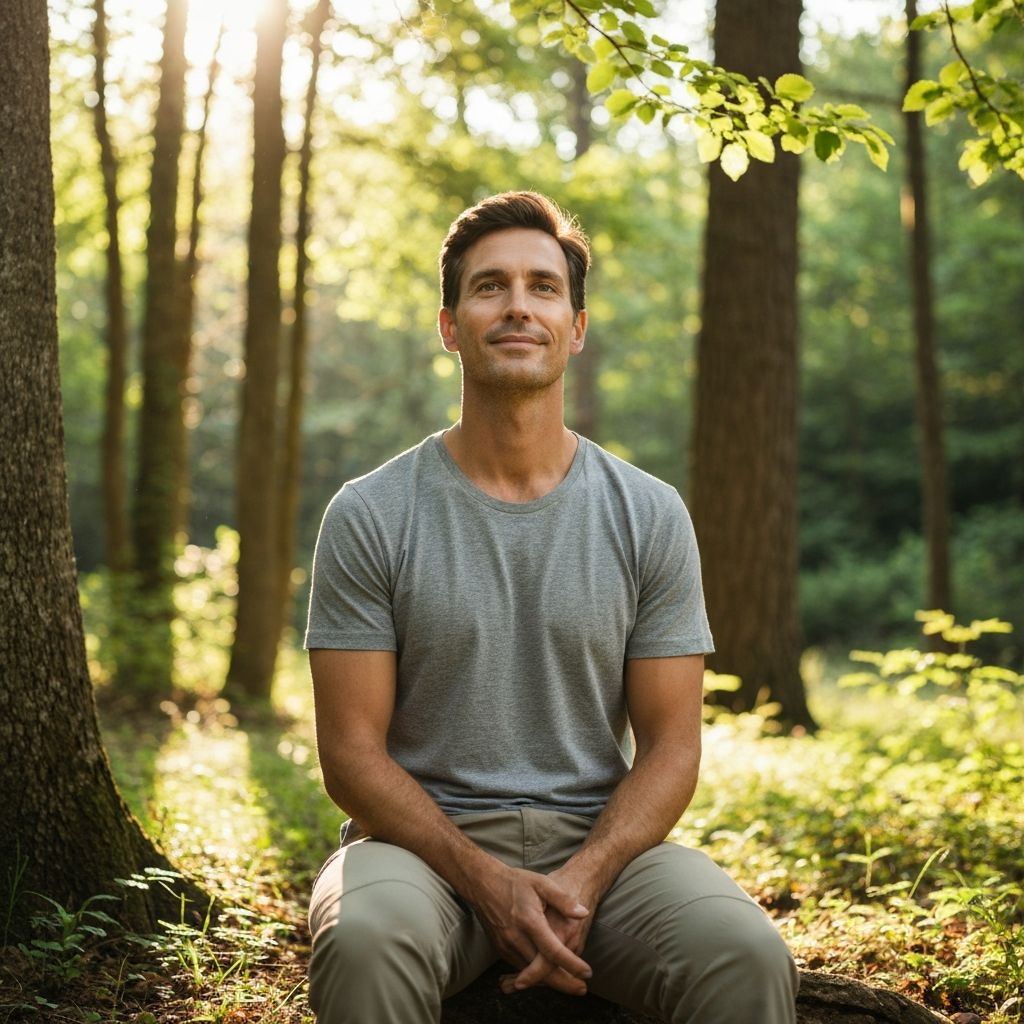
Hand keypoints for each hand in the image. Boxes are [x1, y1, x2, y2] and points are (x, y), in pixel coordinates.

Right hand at [466, 863, 591, 989]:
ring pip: (530, 973)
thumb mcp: (541, 883)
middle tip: (582, 988)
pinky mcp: (500, 949)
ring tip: (570, 985)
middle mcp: (516, 937)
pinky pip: (520, 967)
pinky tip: (548, 975)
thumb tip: (583, 913)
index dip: (572, 964)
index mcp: (529, 920)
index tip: (587, 972)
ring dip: (550, 982)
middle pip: (542, 970)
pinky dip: (535, 975)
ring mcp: (506, 945)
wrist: (483, 884)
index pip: (553, 951)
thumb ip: (563, 899)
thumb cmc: (515, 882)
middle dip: (564, 983)